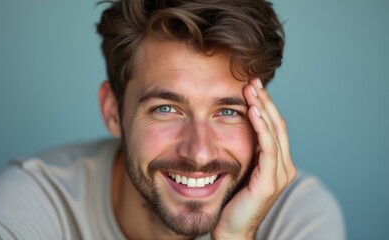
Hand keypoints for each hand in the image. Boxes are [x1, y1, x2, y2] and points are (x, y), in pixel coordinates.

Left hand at [212, 79, 296, 238]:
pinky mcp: (269, 182)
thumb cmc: (232, 200)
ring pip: (275, 133)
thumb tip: (234, 125)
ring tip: (252, 89)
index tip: (251, 86)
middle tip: (253, 80)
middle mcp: (283, 166)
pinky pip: (268, 149)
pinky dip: (261, 128)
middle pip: (277, 125)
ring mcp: (279, 174)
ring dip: (263, 108)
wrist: (230, 230)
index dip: (264, 105)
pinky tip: (253, 111)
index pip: (274, 127)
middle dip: (265, 101)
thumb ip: (245, 150)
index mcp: (278, 162)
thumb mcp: (240, 169)